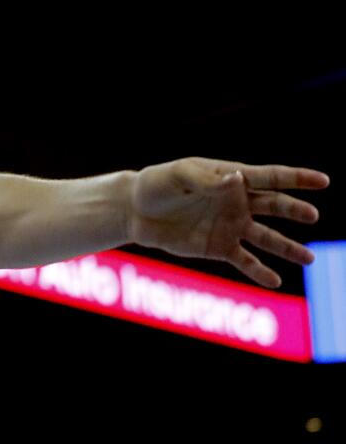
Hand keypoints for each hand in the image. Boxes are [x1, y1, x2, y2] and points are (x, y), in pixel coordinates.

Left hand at [127, 156, 328, 287]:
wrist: (133, 210)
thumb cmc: (156, 185)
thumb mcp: (178, 175)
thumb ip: (206, 179)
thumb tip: (237, 179)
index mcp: (229, 177)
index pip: (269, 176)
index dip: (296, 178)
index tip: (323, 181)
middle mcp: (236, 202)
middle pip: (273, 206)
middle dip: (294, 210)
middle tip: (312, 215)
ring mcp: (230, 226)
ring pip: (266, 238)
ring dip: (287, 248)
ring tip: (308, 258)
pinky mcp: (218, 248)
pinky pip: (245, 261)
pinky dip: (260, 271)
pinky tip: (275, 280)